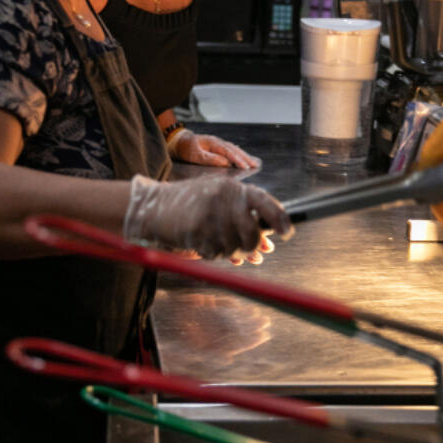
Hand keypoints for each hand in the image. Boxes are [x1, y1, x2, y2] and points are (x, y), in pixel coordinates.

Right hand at [122, 174, 292, 259]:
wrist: (155, 205)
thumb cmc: (191, 203)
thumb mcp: (220, 198)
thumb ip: (244, 214)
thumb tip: (269, 243)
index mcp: (234, 188)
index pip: (265, 202)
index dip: (280, 219)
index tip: (287, 232)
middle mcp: (225, 199)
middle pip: (252, 235)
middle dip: (250, 247)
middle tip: (244, 249)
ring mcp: (210, 214)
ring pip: (235, 248)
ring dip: (228, 251)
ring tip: (215, 239)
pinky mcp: (196, 230)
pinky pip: (215, 253)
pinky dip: (211, 253)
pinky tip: (201, 241)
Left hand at [168, 129, 260, 169]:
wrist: (179, 141)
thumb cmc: (186, 148)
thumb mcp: (195, 155)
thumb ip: (210, 159)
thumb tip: (225, 163)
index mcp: (213, 143)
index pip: (228, 152)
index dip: (238, 160)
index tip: (245, 167)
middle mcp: (218, 141)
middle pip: (235, 149)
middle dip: (245, 157)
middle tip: (255, 165)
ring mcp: (218, 143)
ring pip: (234, 149)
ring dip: (244, 155)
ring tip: (254, 162)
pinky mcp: (217, 146)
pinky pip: (231, 149)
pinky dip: (238, 153)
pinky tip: (243, 156)